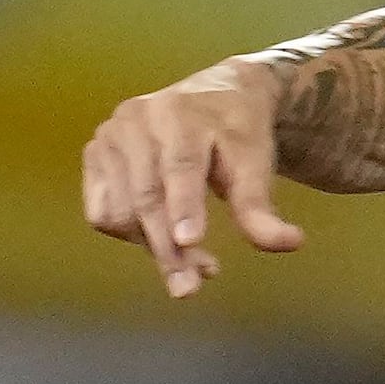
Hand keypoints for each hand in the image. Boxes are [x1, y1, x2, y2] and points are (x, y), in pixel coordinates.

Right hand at [81, 56, 303, 295]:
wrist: (216, 96)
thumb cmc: (237, 133)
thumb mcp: (255, 163)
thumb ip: (260, 207)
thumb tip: (290, 243)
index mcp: (181, 113)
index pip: (180, 165)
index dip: (184, 206)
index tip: (190, 243)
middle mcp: (137, 119)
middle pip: (147, 195)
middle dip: (168, 248)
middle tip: (190, 287)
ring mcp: (109, 136)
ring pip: (120, 210)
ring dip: (152, 247)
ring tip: (190, 260)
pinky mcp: (94, 155)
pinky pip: (101, 212)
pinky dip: (129, 235)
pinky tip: (160, 237)